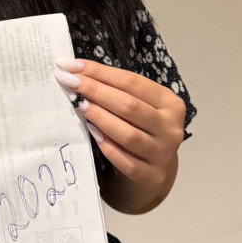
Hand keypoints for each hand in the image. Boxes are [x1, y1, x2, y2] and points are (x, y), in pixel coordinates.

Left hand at [54, 58, 186, 191]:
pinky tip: (92, 133)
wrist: (153, 165)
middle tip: (70, 83)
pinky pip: (126, 162)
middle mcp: (171, 128)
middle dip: (96, 91)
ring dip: (100, 118)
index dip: (100, 72)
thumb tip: (77, 72)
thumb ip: (116, 90)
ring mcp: (163, 154)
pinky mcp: (152, 176)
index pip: (132, 82)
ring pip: (128, 134)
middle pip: (129, 106)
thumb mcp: (139, 104)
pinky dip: (107, 147)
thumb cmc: (140, 127)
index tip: (72, 66)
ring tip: (79, 105)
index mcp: (170, 103)